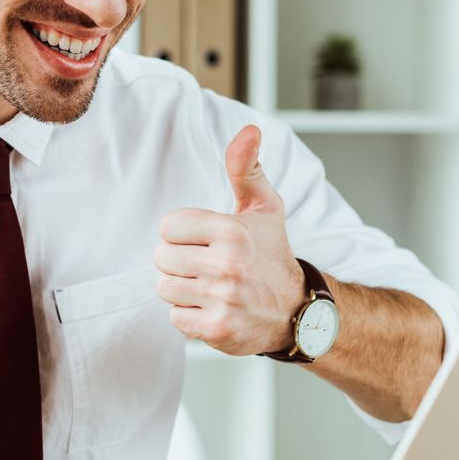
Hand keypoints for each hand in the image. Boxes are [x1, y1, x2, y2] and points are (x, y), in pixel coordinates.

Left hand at [153, 124, 306, 355]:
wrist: (297, 311)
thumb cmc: (271, 254)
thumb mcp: (264, 206)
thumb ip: (246, 168)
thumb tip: (249, 131)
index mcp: (232, 231)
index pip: (168, 226)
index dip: (182, 233)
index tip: (205, 240)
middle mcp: (227, 265)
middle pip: (161, 258)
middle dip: (179, 262)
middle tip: (207, 265)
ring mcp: (222, 299)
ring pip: (164, 288)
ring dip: (182, 289)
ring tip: (209, 287)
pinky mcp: (217, 329)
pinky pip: (175, 318)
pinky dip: (188, 316)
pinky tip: (212, 308)